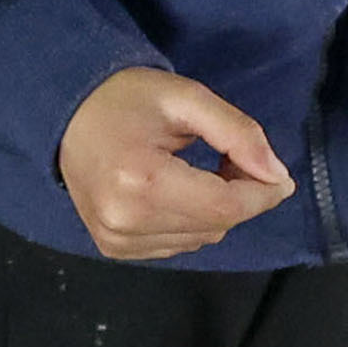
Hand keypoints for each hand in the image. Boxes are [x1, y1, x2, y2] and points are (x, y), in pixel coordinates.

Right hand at [56, 68, 296, 261]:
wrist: (67, 113)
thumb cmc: (128, 99)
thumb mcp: (188, 98)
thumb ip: (238, 133)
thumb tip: (277, 176)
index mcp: (140, 180)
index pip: (223, 206)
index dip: (261, 194)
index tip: (280, 177)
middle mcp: (125, 220)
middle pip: (215, 225)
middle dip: (239, 196)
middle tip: (230, 158)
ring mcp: (116, 239)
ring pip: (201, 239)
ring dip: (215, 210)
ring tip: (198, 172)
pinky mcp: (114, 248)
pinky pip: (178, 245)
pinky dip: (191, 222)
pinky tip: (177, 191)